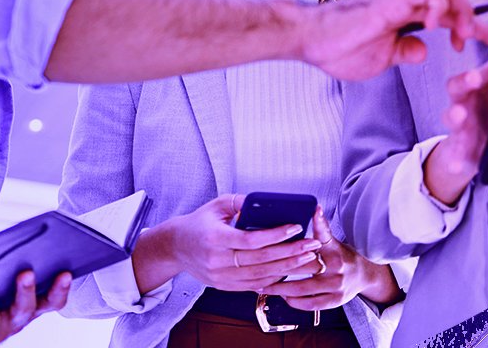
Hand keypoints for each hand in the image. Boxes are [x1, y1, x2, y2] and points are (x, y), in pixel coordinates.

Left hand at [0, 269, 70, 347]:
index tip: (66, 273)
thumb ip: (17, 271)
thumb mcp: (12, 291)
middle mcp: (16, 322)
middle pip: (25, 308)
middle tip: (26, 273)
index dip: (61, 289)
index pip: (53, 302)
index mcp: (32, 308)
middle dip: (25, 291)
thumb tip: (18, 243)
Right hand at [138, 194, 322, 293]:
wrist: (176, 247)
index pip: (251, 240)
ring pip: (260, 276)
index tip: (296, 227)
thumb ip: (241, 201)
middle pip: (261, 260)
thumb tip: (267, 202)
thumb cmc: (199, 222)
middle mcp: (217, 260)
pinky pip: (253, 285)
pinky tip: (290, 271)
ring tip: (308, 259)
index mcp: (214, 238)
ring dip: (288, 268)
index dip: (275, 235)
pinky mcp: (224, 286)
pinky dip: (274, 278)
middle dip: (290, 253)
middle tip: (312, 245)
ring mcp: (220, 276)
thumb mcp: (217, 205)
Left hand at [261, 206, 400, 309]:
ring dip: (281, 288)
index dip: (318, 222)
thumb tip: (314, 208)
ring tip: (264, 286)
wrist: (364, 275)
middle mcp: (337, 267)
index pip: (323, 233)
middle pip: (303, 267)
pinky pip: (310, 304)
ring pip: (302, 289)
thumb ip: (320, 228)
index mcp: (334, 248)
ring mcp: (336, 286)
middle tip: (259, 266)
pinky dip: (294, 301)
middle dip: (278, 268)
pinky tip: (283, 296)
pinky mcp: (335, 300)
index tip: (305, 216)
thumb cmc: (342, 256)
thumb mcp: (332, 240)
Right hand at [303, 0, 487, 80]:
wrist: (308, 41)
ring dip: (461, 9)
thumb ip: (404, 50)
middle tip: (481, 44)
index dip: (482, 31)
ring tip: (461, 37)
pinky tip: (435, 27)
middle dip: (478, 18)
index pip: (452, 15)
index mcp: (406, 13)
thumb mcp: (381, 57)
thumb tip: (424, 50)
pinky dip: (440, 5)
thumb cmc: (338, 48)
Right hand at [424, 55, 487, 203]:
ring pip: (451, 115)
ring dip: (454, 114)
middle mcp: (465, 101)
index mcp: (480, 86)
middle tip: (474, 78)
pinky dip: (454, 158)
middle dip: (465, 79)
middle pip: (458, 84)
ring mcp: (459, 124)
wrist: (479, 147)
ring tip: (459, 115)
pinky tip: (455, 165)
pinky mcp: (459, 146)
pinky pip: (455, 152)